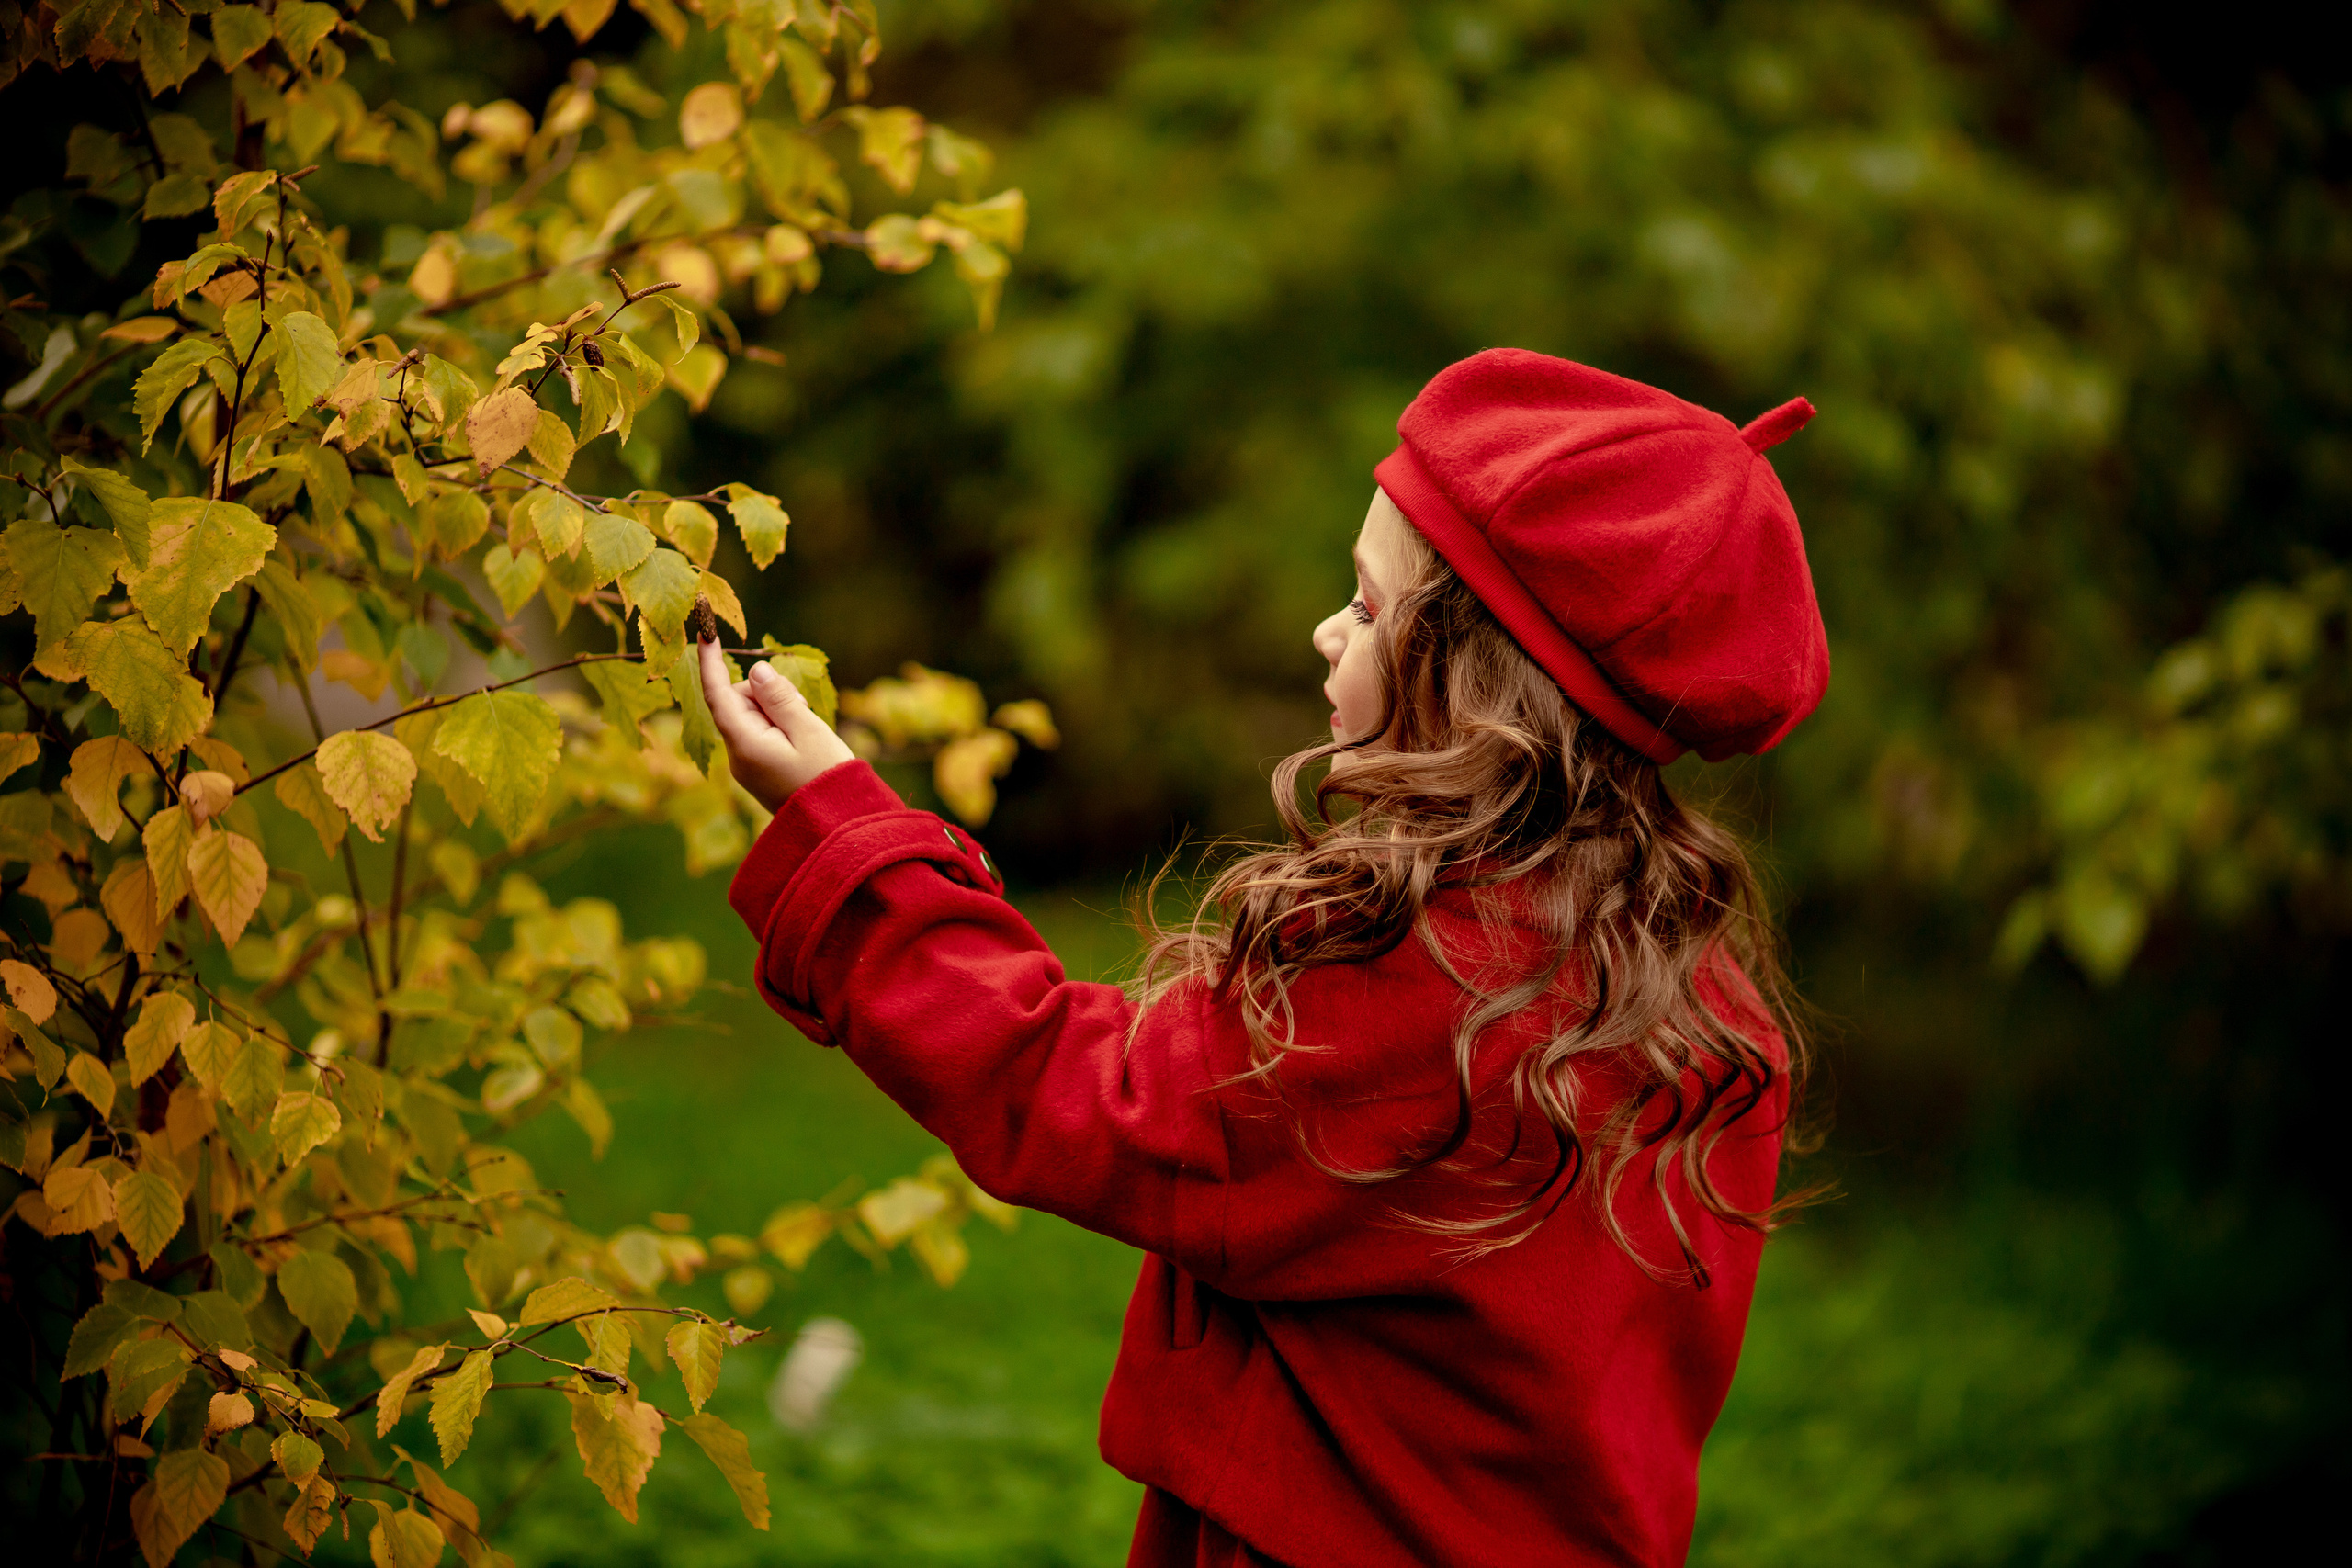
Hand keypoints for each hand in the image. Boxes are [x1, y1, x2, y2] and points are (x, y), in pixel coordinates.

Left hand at [700, 637, 856, 812]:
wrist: (838, 824)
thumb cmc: (827, 777)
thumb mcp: (808, 729)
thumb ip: (780, 697)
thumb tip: (756, 670)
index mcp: (745, 744)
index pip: (718, 694)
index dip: (710, 662)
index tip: (706, 634)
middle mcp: (738, 755)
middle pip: (740, 701)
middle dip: (768, 693)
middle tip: (802, 708)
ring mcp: (747, 765)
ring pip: (752, 716)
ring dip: (778, 711)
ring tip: (808, 731)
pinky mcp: (759, 770)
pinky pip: (762, 733)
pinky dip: (780, 726)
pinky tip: (803, 741)